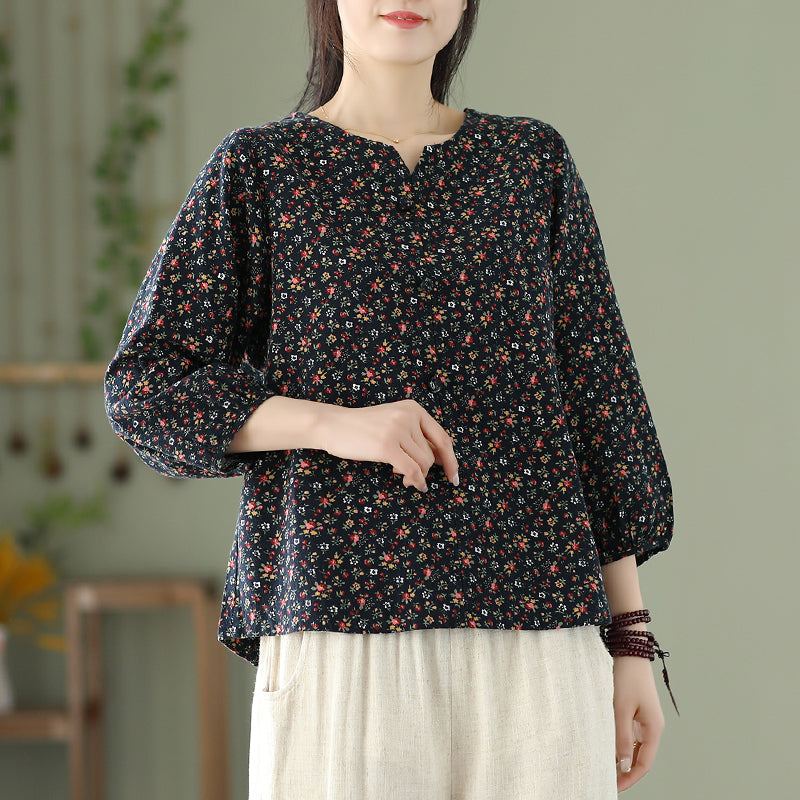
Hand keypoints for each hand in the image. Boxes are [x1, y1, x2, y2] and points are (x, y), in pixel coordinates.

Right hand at [312, 399, 459, 492]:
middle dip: (426, 470)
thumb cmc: (362, 428)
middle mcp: (408, 416)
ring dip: (417, 475)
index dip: (451, 460)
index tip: (454, 476)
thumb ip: (415, 436)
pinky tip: (413, 485)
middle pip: (432, 454)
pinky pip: (412, 470)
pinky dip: (416, 480)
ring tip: (402, 476)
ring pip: (423, 463)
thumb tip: (439, 460)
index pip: (442, 438)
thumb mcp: (393, 422)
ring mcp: (397, 430)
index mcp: (413, 409)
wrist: (333, 425)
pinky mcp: (386, 446)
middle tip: (413, 478)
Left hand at [612, 655, 665, 791]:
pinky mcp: (638, 712)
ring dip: (623, 758)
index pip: (644, 763)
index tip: (615, 787)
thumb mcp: (621, 709)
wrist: (630, 652)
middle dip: (626, 771)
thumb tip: (623, 765)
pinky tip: (609, 746)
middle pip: (641, 758)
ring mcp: (646, 720)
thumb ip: (622, 737)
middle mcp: (653, 727)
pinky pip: (632, 735)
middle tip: (608, 780)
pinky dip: (622, 743)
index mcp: (654, 729)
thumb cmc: (627, 678)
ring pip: (636, 747)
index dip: (630, 777)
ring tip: (606, 766)